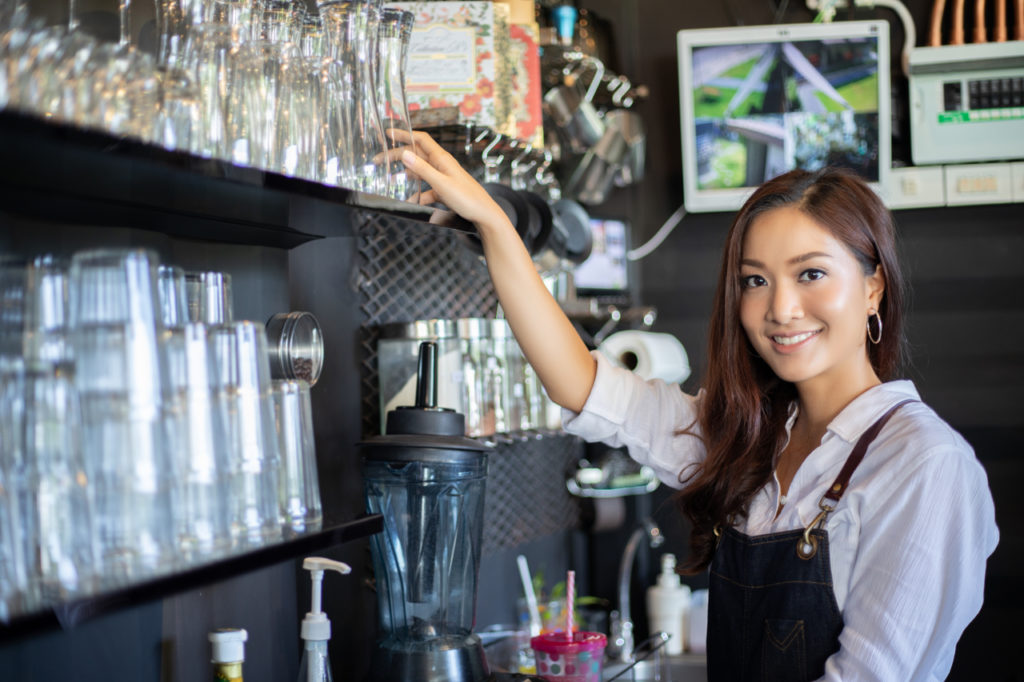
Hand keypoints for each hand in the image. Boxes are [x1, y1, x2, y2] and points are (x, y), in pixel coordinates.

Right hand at [386, 129, 511, 232]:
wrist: (484, 215)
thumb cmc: (467, 199)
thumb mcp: (441, 184)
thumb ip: (422, 169)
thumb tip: (404, 153)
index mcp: (442, 159)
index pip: (420, 139)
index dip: (404, 134)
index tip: (388, 133)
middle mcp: (442, 165)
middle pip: (416, 155)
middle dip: (397, 156)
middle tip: (379, 160)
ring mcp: (443, 177)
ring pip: (420, 172)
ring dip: (406, 175)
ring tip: (390, 179)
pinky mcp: (445, 190)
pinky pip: (427, 189)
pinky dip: (418, 194)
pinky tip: (411, 202)